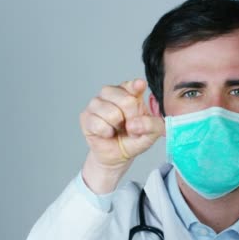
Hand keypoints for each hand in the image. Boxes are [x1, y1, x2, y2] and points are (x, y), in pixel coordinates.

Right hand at [79, 79, 163, 193]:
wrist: (118, 154)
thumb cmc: (135, 138)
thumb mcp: (152, 133)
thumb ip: (152, 125)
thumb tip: (134, 123)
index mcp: (130, 92)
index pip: (133, 85)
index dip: (136, 86)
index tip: (140, 86)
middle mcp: (112, 93)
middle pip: (126, 100)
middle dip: (132, 118)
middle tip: (131, 127)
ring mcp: (97, 103)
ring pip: (111, 112)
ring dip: (118, 126)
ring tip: (118, 129)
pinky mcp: (86, 116)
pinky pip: (98, 123)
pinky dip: (106, 132)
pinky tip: (107, 133)